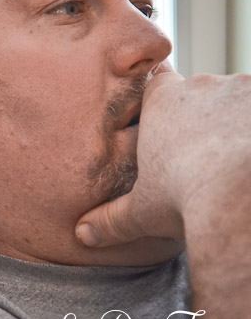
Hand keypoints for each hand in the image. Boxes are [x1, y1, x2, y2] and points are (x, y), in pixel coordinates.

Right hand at [77, 72, 250, 246]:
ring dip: (241, 120)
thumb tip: (83, 234)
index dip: (167, 105)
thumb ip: (112, 219)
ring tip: (240, 159)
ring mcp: (242, 88)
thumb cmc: (187, 199)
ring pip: (240, 99)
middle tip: (210, 155)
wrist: (240, 199)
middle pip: (202, 91)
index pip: (160, 84)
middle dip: (207, 116)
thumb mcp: (142, 213)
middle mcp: (201, 85)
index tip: (174, 130)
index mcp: (162, 102)